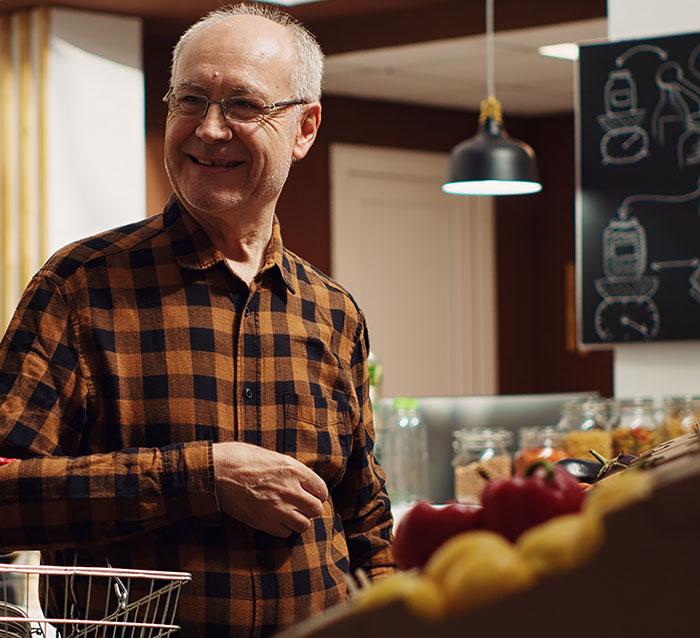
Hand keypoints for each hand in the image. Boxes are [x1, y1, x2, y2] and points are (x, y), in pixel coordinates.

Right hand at [212, 442, 328, 536]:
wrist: (218, 471)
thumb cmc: (242, 459)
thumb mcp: (273, 457)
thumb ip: (292, 471)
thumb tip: (304, 483)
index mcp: (293, 470)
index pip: (321, 490)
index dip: (317, 494)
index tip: (310, 495)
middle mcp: (289, 489)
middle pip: (316, 509)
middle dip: (310, 509)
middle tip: (300, 506)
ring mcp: (277, 508)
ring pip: (304, 525)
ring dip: (298, 521)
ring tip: (289, 514)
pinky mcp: (264, 522)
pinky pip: (285, 533)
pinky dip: (283, 528)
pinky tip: (275, 519)